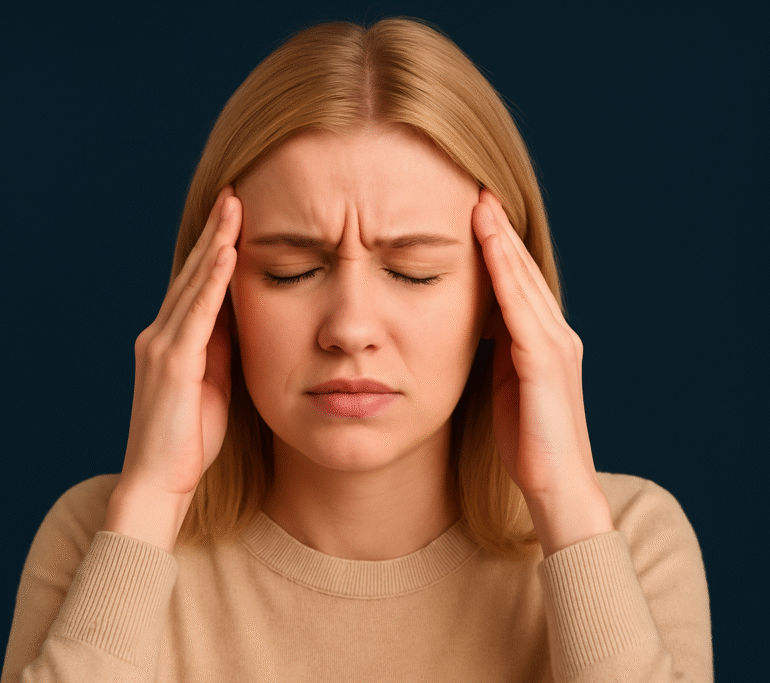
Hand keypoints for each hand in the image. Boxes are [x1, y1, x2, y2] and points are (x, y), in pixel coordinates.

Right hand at [104, 186, 240, 550]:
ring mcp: (161, 347)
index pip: (195, 287)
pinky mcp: (172, 363)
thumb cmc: (186, 445)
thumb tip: (242, 319)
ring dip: (216, 243)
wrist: (156, 484)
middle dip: (215, 233)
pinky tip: (227, 252)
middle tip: (235, 194)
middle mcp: (159, 336)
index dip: (214, 250)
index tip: (235, 218)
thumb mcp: (213, 388)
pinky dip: (212, 281)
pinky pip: (197, 313)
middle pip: (191, 274)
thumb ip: (222, 352)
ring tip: (235, 207)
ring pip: (192, 284)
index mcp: (169, 343)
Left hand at [472, 189, 611, 555]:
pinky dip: (506, 274)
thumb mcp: (504, 386)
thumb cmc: (526, 444)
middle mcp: (555, 336)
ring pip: (523, 281)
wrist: (555, 489)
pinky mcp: (545, 364)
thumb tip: (471, 325)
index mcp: (542, 342)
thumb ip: (496, 352)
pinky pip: (520, 309)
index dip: (496, 245)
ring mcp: (555, 347)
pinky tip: (489, 248)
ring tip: (479, 203)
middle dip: (498, 229)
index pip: (517, 282)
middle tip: (475, 189)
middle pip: (522, 270)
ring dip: (501, 240)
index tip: (471, 210)